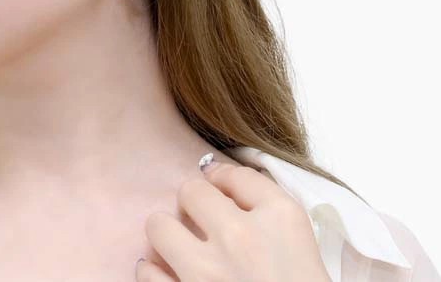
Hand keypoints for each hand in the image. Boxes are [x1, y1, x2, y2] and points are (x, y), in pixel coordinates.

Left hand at [135, 157, 330, 281]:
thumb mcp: (299, 234)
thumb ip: (263, 196)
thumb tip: (216, 174)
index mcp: (276, 218)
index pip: (234, 175)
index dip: (221, 178)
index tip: (217, 186)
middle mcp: (239, 238)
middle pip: (191, 191)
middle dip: (194, 198)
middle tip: (200, 213)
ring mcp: (207, 273)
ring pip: (159, 225)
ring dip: (167, 230)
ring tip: (178, 240)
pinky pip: (147, 272)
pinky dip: (153, 269)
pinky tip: (168, 270)